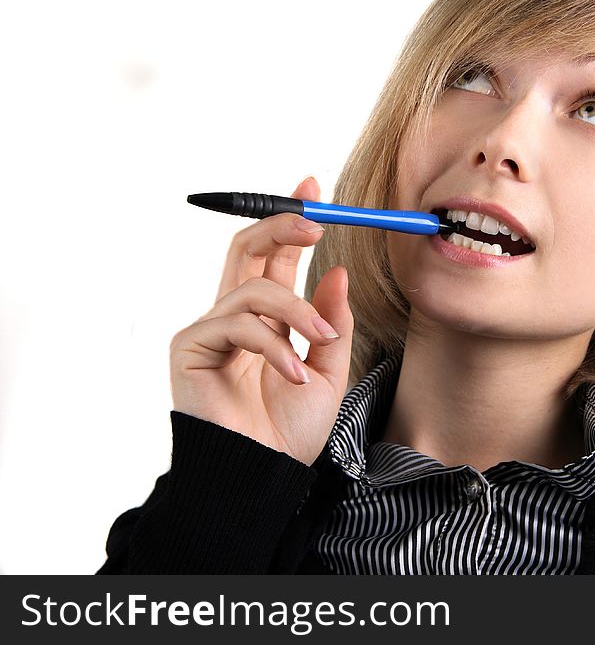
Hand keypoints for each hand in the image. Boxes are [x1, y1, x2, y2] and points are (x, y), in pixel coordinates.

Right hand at [169, 176, 352, 464]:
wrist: (267, 475)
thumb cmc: (291, 429)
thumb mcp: (328, 367)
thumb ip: (330, 320)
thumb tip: (334, 272)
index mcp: (266, 317)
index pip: (272, 256)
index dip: (290, 220)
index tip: (312, 188)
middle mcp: (234, 316)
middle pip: (246, 248)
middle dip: (281, 226)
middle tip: (314, 220)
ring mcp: (210, 330)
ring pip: (252, 289)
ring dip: (296, 310)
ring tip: (319, 343)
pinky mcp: (192, 348)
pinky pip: (238, 326)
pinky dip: (274, 346)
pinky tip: (293, 373)